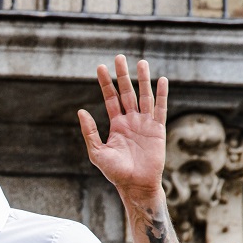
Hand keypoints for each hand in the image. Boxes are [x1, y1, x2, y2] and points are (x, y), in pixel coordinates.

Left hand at [78, 55, 167, 206]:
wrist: (135, 185)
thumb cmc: (115, 172)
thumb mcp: (97, 152)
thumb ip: (89, 132)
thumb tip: (81, 111)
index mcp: (116, 125)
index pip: (111, 98)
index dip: (106, 83)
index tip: (100, 67)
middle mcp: (131, 121)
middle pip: (127, 92)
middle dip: (123, 75)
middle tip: (120, 57)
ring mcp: (145, 123)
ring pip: (144, 96)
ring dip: (143, 79)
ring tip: (141, 62)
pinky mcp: (158, 129)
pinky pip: (160, 108)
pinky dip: (161, 95)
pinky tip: (161, 80)